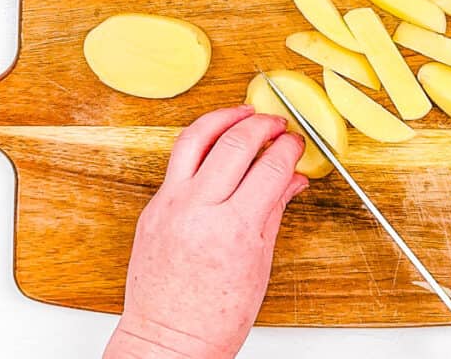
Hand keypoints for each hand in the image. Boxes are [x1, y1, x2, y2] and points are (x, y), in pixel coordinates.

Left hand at [105, 105, 307, 358]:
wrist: (168, 340)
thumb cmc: (215, 317)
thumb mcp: (260, 264)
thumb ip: (274, 211)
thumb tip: (292, 180)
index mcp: (234, 230)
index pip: (270, 168)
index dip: (289, 149)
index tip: (297, 144)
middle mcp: (199, 210)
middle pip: (235, 144)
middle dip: (263, 126)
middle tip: (278, 124)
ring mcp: (170, 205)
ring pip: (196, 138)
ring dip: (224, 118)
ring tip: (244, 114)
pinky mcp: (153, 207)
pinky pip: (177, 161)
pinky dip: (201, 143)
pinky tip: (217, 141)